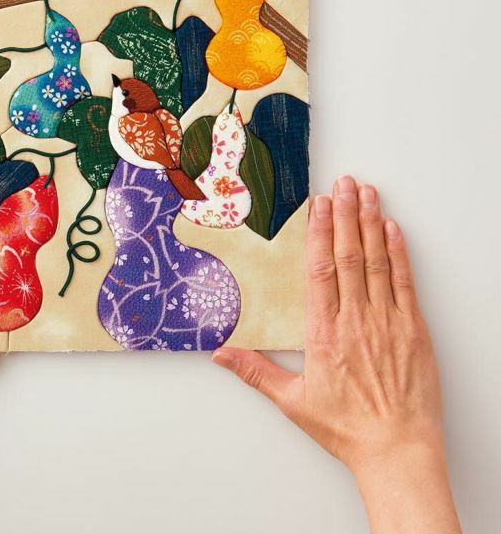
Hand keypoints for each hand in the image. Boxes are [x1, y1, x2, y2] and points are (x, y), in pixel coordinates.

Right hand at [212, 176, 460, 533]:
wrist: (397, 452)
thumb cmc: (347, 428)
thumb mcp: (293, 402)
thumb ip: (255, 372)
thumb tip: (220, 354)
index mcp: (325, 333)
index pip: (320, 271)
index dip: (320, 233)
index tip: (319, 205)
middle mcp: (356, 320)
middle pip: (349, 256)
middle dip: (346, 215)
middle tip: (344, 183)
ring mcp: (388, 322)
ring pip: (377, 262)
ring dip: (371, 224)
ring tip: (367, 193)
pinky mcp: (414, 331)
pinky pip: (405, 283)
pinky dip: (399, 254)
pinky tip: (393, 230)